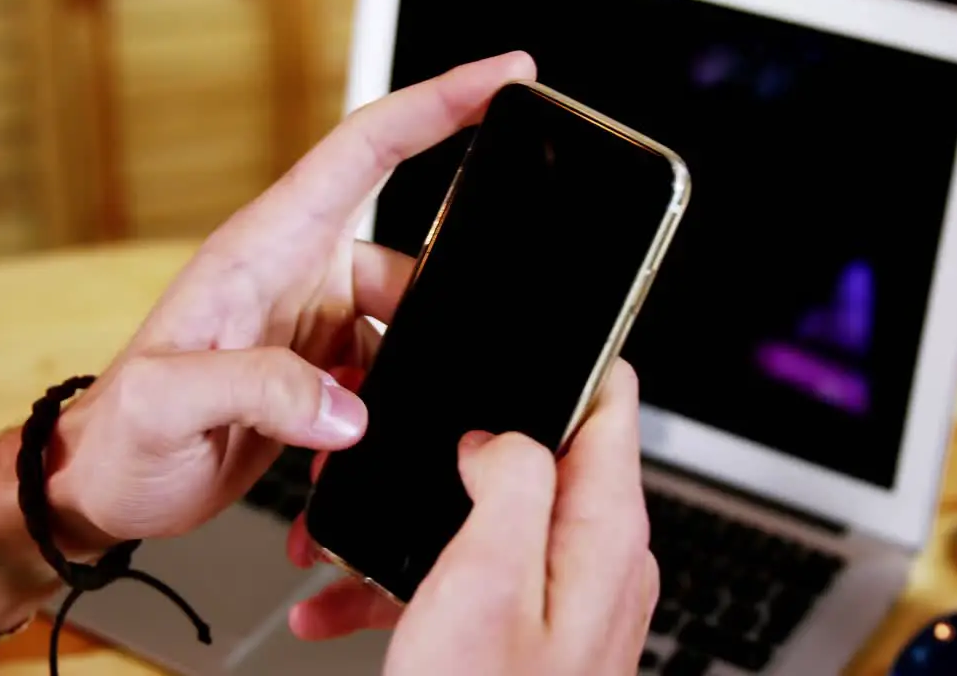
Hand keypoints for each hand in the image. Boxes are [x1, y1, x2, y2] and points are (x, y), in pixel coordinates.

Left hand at [45, 52, 536, 551]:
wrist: (107, 485)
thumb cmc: (119, 434)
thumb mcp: (166, 403)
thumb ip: (260, 389)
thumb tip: (350, 408)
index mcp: (264, 248)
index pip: (362, 151)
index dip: (437, 104)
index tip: (502, 77)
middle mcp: (297, 271)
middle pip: (409, 258)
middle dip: (438, 312)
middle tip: (444, 366)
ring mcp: (314, 318)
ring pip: (406, 323)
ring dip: (406, 377)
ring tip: (359, 426)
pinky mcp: (323, 366)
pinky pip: (388, 370)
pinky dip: (384, 411)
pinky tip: (348, 449)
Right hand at [289, 361, 659, 675]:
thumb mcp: (489, 578)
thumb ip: (511, 480)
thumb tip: (502, 432)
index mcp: (603, 531)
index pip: (612, 404)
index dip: (572, 355)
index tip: (528, 325)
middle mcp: (595, 558)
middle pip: (537, 454)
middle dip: (462, 443)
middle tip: (404, 438)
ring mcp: (563, 597)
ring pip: (486, 519)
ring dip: (416, 522)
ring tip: (346, 540)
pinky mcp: (525, 631)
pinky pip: (468, 580)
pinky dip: (408, 582)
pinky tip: (344, 599)